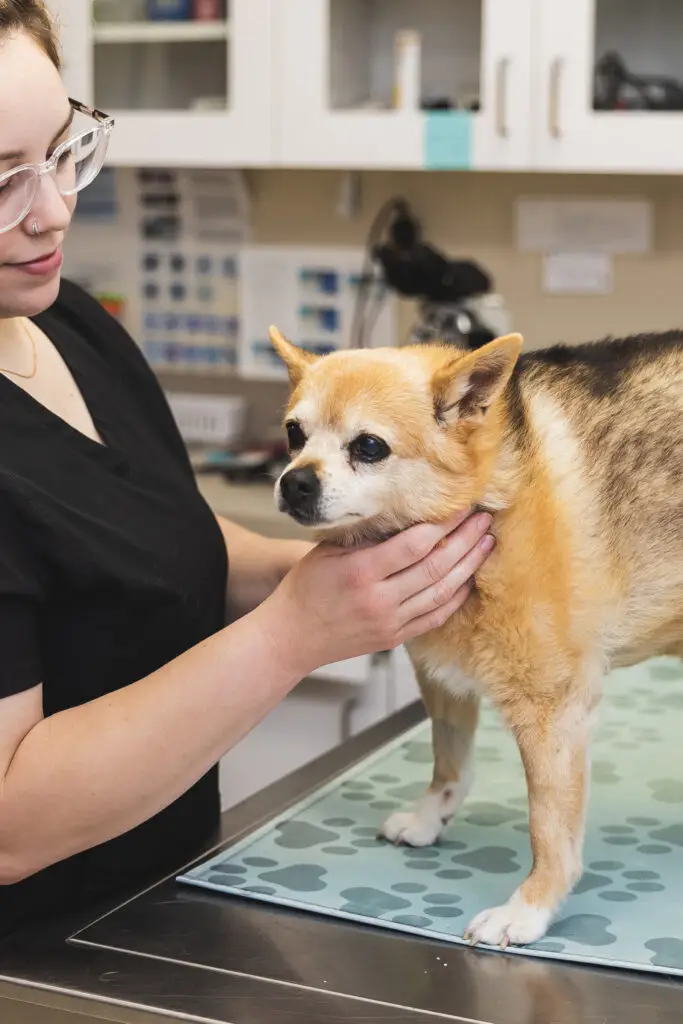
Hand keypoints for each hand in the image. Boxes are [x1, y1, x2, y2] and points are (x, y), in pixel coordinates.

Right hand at [263, 511, 494, 677]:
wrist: (292, 636)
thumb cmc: (306, 588)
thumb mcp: (329, 552)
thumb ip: (367, 538)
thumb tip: (408, 517)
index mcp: (362, 572)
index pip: (415, 544)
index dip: (444, 524)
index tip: (461, 506)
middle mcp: (380, 599)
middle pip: (436, 566)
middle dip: (466, 541)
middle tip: (485, 521)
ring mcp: (390, 621)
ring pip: (442, 592)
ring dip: (469, 567)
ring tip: (486, 545)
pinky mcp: (395, 637)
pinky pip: (434, 617)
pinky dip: (455, 598)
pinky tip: (469, 580)